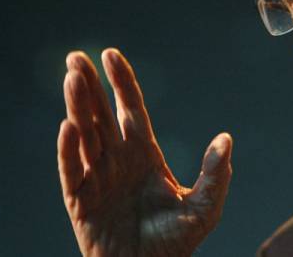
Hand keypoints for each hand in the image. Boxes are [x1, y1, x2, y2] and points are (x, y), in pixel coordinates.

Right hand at [57, 48, 232, 256]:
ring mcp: (97, 177)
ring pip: (84, 134)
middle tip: (76, 57)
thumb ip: (216, 175)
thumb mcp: (203, 209)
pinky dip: (67, 149)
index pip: (130, 108)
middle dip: (89, 85)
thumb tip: (226, 139)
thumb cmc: (173, 244)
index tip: (110, 54)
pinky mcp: (80, 200)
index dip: (120, 81)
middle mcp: (117, 158)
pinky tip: (67, 126)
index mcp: (143, 153)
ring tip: (72, 78)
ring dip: (77, 106)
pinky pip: (72, 170)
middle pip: (100, 113)